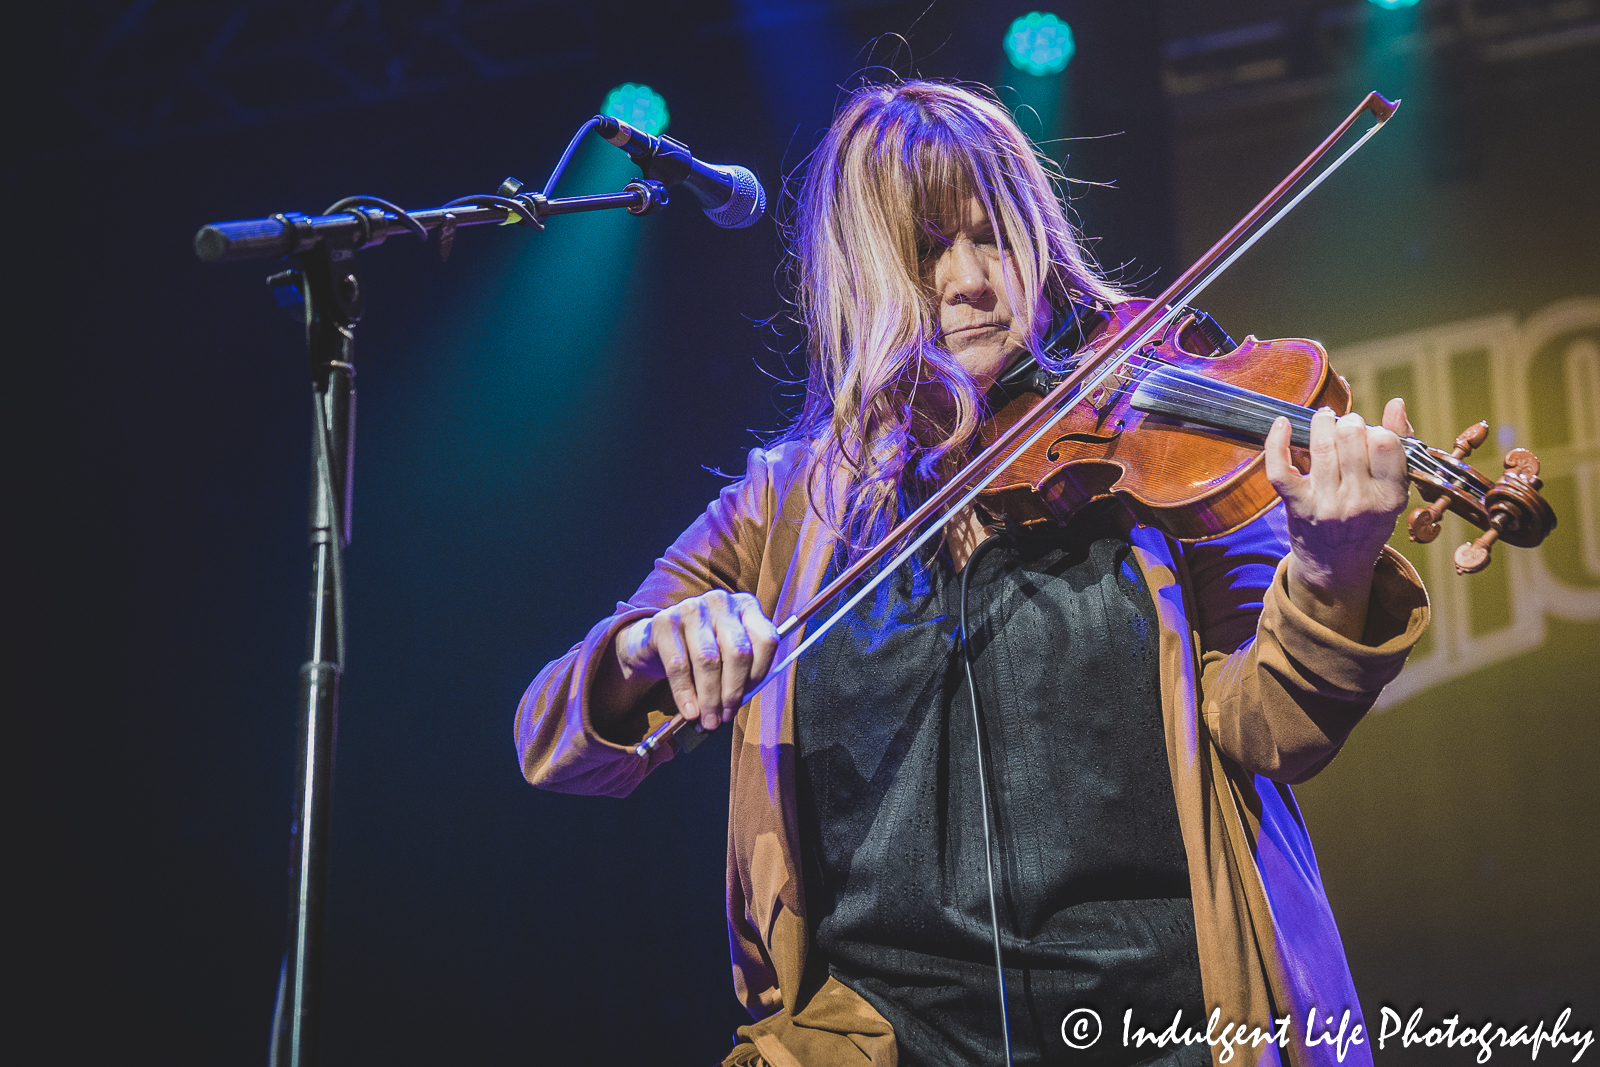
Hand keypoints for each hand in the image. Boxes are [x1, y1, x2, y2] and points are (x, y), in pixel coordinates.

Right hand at [615, 590, 778, 731]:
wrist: (655, 643)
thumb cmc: (699, 652)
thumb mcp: (726, 655)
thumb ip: (740, 673)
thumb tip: (738, 705)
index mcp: (745, 606)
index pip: (765, 641)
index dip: (758, 675)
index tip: (746, 698)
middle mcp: (721, 602)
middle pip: (737, 652)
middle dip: (732, 691)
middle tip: (725, 716)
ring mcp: (692, 608)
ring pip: (708, 660)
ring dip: (709, 697)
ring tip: (708, 719)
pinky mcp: (664, 621)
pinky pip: (678, 664)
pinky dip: (685, 693)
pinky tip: (689, 710)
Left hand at [1263, 398, 1412, 640]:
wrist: (1336, 566)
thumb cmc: (1368, 520)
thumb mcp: (1394, 492)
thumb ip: (1399, 447)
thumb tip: (1396, 403)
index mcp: (1390, 496)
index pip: (1386, 443)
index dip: (1376, 429)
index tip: (1369, 434)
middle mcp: (1359, 501)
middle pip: (1351, 438)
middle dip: (1348, 422)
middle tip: (1345, 426)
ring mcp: (1326, 504)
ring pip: (1321, 446)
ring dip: (1321, 423)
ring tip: (1324, 420)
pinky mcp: (1296, 506)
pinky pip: (1280, 469)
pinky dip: (1276, 442)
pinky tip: (1281, 423)